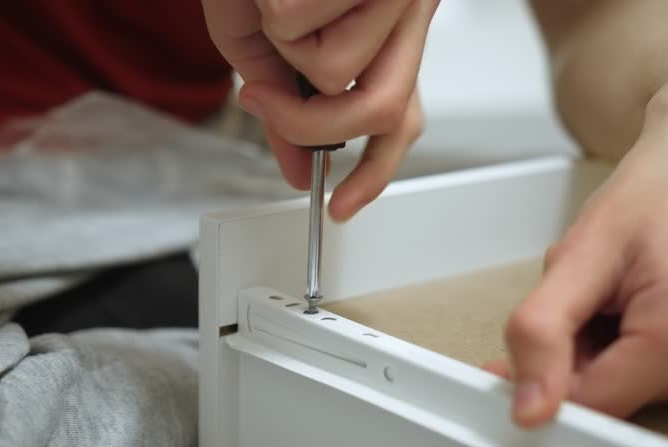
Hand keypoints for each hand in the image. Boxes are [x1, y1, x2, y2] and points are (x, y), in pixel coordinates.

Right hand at [202, 0, 438, 220]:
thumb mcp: (262, 44)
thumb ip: (286, 110)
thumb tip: (298, 170)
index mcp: (388, 38)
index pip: (402, 119)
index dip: (374, 171)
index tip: (341, 206)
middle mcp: (406, 14)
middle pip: (384, 107)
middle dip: (309, 122)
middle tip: (264, 100)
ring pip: (339, 67)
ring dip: (282, 40)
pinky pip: (307, 24)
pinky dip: (273, 7)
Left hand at [485, 85, 667, 427]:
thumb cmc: (657, 188)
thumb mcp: (578, 252)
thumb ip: (542, 331)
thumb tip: (529, 406)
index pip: (598, 403)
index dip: (546, 383)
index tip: (516, 360)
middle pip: (617, 395)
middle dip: (580, 352)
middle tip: (587, 294)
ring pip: (633, 387)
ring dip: (605, 347)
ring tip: (620, 290)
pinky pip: (660, 376)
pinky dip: (633, 346)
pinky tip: (640, 301)